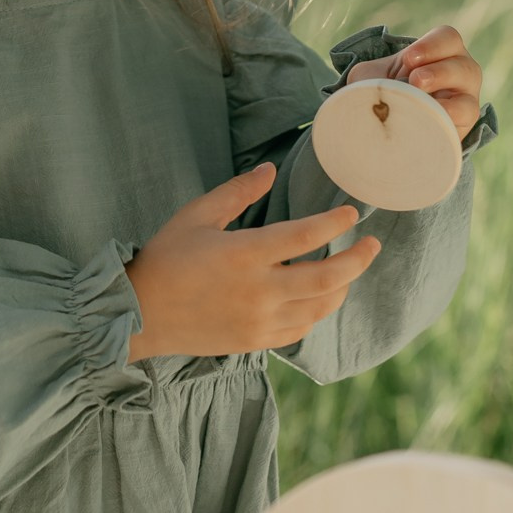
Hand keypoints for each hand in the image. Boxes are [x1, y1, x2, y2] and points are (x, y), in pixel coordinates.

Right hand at [122, 161, 381, 363]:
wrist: (140, 313)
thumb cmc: (166, 257)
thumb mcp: (197, 215)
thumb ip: (238, 192)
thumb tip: (270, 170)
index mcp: (244, 254)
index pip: (304, 236)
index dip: (334, 223)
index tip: (352, 214)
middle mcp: (259, 290)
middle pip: (326, 278)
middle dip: (357, 260)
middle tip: (373, 245)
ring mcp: (259, 321)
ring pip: (320, 307)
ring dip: (341, 287)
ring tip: (348, 270)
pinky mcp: (256, 341)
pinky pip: (301, 328)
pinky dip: (317, 312)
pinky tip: (318, 298)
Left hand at [344, 24, 483, 141]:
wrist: (389, 129)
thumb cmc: (384, 92)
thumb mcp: (371, 77)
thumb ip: (370, 75)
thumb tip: (368, 90)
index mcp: (441, 52)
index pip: (447, 38)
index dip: (431, 46)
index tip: (408, 60)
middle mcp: (460, 72)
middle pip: (464, 65)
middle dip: (438, 71)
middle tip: (415, 80)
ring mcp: (465, 98)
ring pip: (468, 94)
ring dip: (445, 97)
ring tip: (421, 99)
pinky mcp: (463, 124)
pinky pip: (466, 117)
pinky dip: (449, 116)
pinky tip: (431, 118)